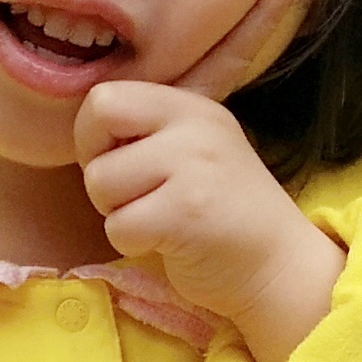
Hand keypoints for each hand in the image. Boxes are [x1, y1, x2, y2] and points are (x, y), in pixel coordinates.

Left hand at [72, 0, 340, 361]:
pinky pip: (118, 226)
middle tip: (134, 194)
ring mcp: (194, 165)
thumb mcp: (192, 151)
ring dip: (118, 213)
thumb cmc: (221, 215)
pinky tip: (169, 243)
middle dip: (100, 168)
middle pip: (96, 122)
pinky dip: (132, 244)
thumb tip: (84, 127)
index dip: (95, 136)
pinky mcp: (187, 212)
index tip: (124, 165)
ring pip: (101, 181)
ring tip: (159, 219)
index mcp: (190, 106)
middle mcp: (195, 125)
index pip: (105, 95)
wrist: (278, 266)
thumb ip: (148, 131)